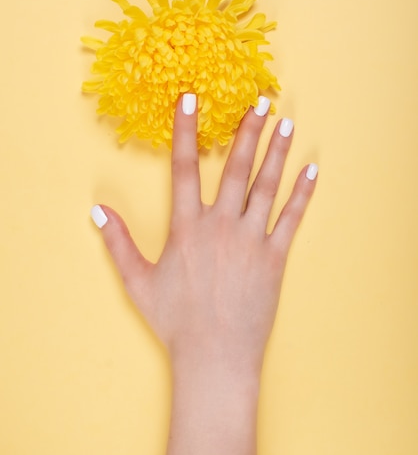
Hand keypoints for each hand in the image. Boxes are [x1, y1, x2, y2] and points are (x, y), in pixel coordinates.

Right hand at [91, 94, 316, 376]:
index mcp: (187, 227)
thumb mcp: (138, 281)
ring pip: (266, 186)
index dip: (187, 130)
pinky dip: (303, 193)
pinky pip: (291, 219)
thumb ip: (118, 242)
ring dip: (276, 152)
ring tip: (285, 123)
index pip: (185, 167)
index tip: (190, 99)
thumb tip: (96, 210)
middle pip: (236, 168)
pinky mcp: (274, 258)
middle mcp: (221, 226)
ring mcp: (251, 240)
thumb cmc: (176, 321)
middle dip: (248, 131)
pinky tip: (311, 170)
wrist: (214, 354)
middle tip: (260, 102)